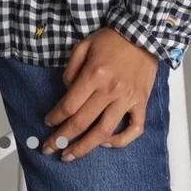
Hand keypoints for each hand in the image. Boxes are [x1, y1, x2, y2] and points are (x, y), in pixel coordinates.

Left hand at [41, 27, 157, 161]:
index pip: (70, 104)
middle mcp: (110, 90)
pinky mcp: (141, 103)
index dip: (56, 117)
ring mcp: (127, 99)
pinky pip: (133, 129)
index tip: (48, 123)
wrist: (143, 34)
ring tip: (70, 156)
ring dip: (84, 147)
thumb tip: (66, 91)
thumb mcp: (84, 44)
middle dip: (62, 138)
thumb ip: (71, 68)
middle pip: (82, 122)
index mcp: (94, 74)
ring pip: (104, 132)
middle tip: (49, 148)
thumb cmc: (112, 39)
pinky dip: (120, 141)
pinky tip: (106, 144)